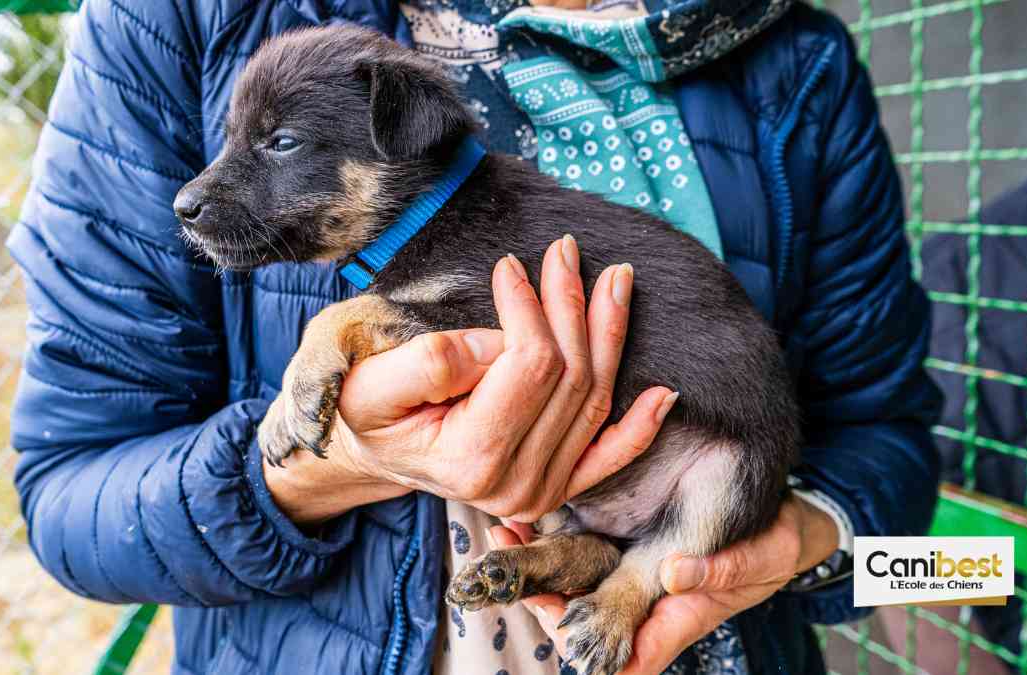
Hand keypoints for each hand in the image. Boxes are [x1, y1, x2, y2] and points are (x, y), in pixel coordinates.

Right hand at [266, 236, 676, 523]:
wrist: (365, 448)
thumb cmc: (365, 407)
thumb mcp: (369, 379)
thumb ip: (428, 362)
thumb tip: (496, 343)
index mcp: (471, 459)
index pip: (529, 366)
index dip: (528, 308)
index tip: (511, 265)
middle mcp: (515, 485)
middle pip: (570, 379)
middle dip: (571, 306)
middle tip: (567, 251)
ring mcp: (541, 491)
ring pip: (595, 401)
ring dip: (610, 336)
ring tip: (615, 280)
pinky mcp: (555, 487)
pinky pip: (609, 457)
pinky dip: (639, 426)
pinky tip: (662, 392)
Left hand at [495, 495, 840, 673]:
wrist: (777, 518)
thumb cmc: (771, 550)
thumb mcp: (757, 559)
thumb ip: (720, 570)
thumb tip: (673, 573)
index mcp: (671, 619)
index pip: (619, 656)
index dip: (583, 645)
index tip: (554, 619)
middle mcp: (640, 600)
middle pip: (578, 619)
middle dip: (539, 597)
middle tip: (504, 564)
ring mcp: (627, 569)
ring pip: (570, 581)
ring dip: (533, 564)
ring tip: (501, 533)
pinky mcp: (623, 536)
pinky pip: (579, 542)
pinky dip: (549, 532)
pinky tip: (523, 513)